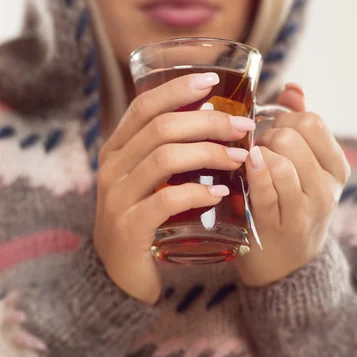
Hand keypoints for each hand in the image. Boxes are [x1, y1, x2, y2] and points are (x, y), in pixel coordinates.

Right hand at [95, 72, 251, 304]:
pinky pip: (166, 200)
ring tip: (239, 159)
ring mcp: (116, 197)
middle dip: (208, 122)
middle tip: (244, 127)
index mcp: (117, 149)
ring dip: (209, 153)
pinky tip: (220, 194)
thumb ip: (169, 151)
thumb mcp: (150, 180)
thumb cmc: (144, 219)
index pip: (144, 106)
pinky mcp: (128, 227)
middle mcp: (112, 167)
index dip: (177, 89)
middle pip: (162, 128)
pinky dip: (197, 193)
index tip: (212, 80)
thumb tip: (215, 118)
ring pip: (165, 158)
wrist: (118, 276)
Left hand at [237, 83, 350, 286]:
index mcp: (337, 167)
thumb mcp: (305, 167)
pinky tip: (247, 166)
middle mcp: (327, 188)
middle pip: (291, 136)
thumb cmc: (290, 203)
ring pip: (278, 158)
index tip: (273, 131)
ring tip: (251, 162)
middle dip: (266, 135)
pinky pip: (264, 187)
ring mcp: (305, 209)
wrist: (286, 263)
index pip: (312, 122)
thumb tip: (292, 88)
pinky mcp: (279, 225)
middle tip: (258, 149)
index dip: (284, 119)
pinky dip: (252, 171)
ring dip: (256, 153)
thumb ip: (300, 125)